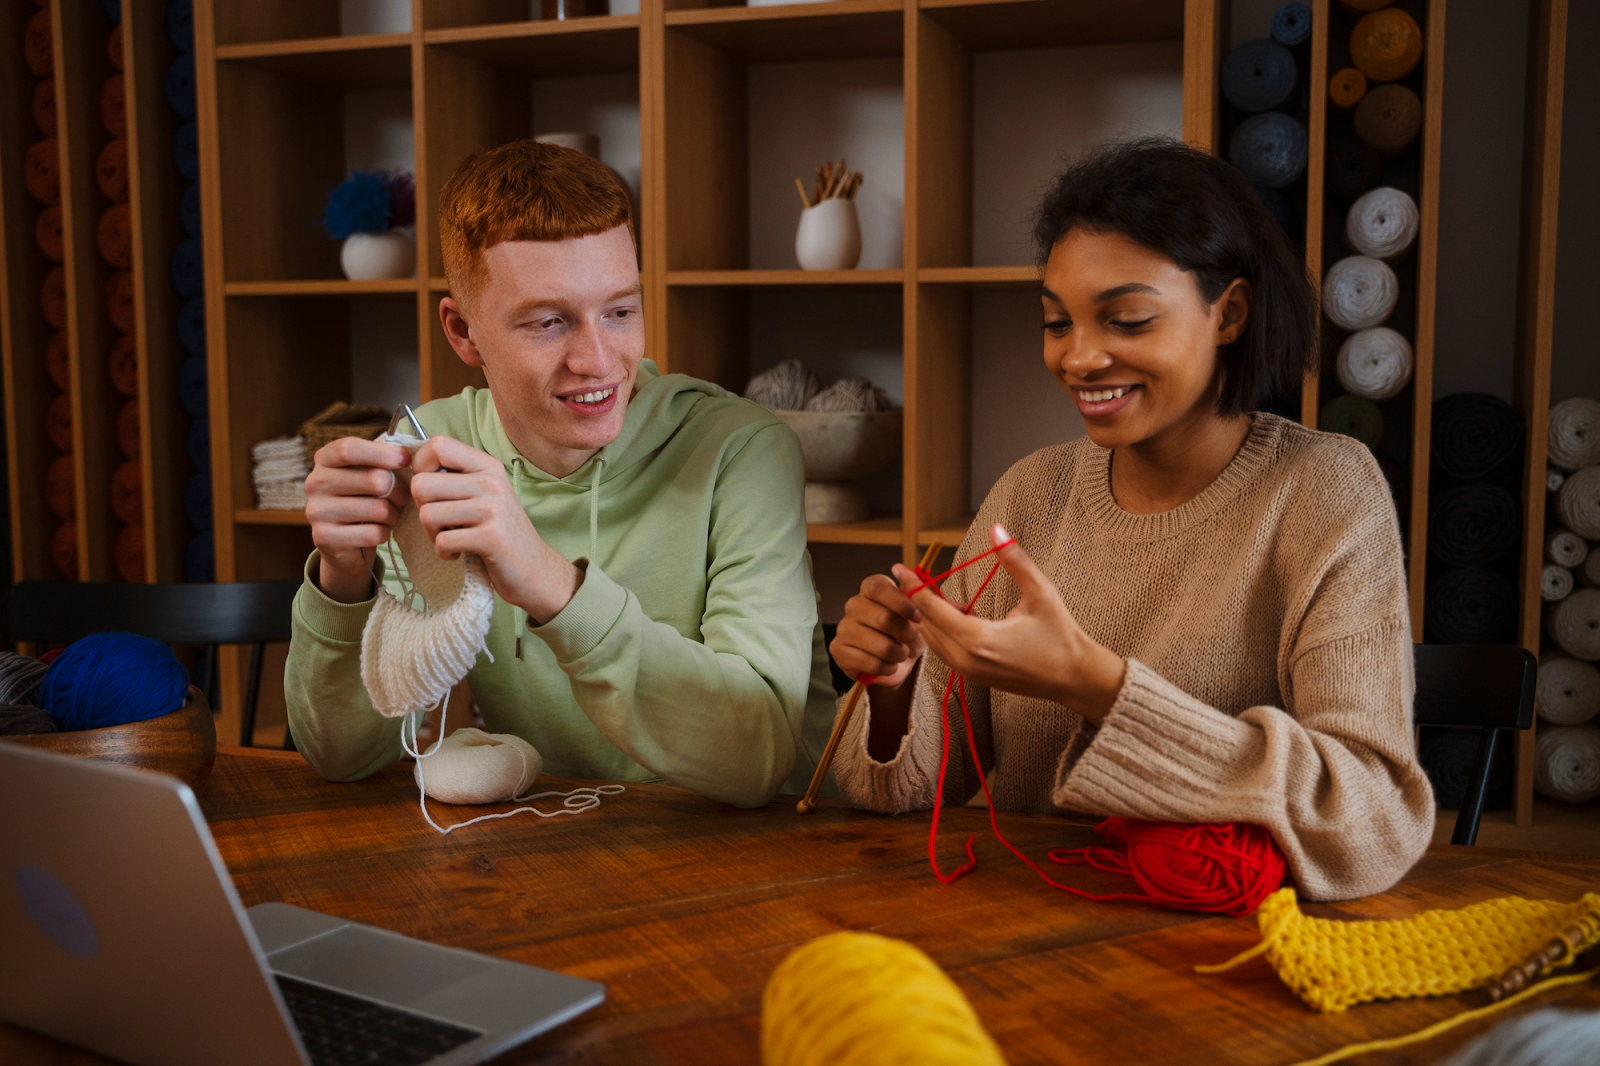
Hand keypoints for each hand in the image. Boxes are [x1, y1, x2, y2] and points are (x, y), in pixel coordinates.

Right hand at [305, 437, 412, 602]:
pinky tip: (377, 531)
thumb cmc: (363, 498)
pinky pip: (373, 534)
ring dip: (393, 514)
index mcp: (324, 460)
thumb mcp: (368, 473)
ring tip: (389, 515)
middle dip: (399, 490)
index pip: (349, 449)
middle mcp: (314, 483)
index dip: (383, 453)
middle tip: (402, 497)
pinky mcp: (324, 537)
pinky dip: (384, 533)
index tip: (406, 460)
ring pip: (378, 509)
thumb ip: (381, 460)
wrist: (343, 542)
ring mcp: (316, 511)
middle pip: (374, 480)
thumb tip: (406, 455)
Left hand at [409, 436, 581, 623]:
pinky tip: (459, 553)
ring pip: (427, 514)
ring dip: (432, 534)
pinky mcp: (491, 537)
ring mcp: (493, 509)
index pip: (437, 446)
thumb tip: (413, 467)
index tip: (432, 491)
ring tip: (452, 538)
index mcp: (487, 466)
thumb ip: (456, 478)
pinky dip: (444, 553)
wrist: (535, 569)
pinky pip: (442, 541)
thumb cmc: (500, 531)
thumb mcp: (485, 494)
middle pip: (422, 484)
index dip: (421, 468)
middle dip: (422, 508)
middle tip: (442, 523)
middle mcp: (491, 482)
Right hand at [832, 573, 925, 690]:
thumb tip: (899, 568)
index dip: (901, 603)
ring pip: (880, 645)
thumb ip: (912, 593)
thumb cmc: (906, 633)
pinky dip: (887, 668)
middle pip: (883, 618)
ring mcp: (843, 627)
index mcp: (871, 589)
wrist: (895, 662)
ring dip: (898, 654)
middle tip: (912, 640)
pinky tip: (889, 665)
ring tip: (901, 654)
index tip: (918, 617)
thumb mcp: (917, 615)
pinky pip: (870, 663)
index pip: (878, 588)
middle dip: (906, 634)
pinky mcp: (838, 650)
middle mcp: (854, 604)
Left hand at [897, 524, 1125, 722]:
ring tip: (936, 592)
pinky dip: (941, 631)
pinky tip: (956, 613)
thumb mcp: (1040, 593)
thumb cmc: (1061, 635)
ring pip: (932, 640)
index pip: (931, 608)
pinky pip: (945, 651)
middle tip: (914, 574)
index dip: (912, 585)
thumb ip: (1015, 560)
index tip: (898, 567)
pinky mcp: (974, 678)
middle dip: (917, 599)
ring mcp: (968, 672)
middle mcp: (966, 659)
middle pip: (925, 625)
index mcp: (977, 639)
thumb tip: (995, 528)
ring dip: (929, 616)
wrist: (1075, 678)